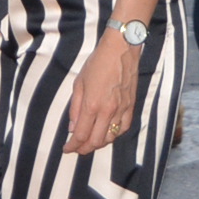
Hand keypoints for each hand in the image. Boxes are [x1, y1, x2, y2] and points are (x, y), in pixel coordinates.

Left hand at [64, 34, 139, 154]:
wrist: (120, 49)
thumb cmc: (97, 62)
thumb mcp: (78, 83)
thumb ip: (75, 108)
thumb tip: (73, 128)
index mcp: (91, 105)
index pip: (81, 135)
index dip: (72, 146)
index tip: (67, 149)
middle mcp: (107, 111)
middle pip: (95, 141)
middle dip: (84, 149)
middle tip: (76, 149)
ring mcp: (121, 110)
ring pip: (110, 138)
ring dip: (98, 144)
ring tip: (90, 142)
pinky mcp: (131, 106)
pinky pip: (123, 128)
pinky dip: (114, 135)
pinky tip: (108, 134)